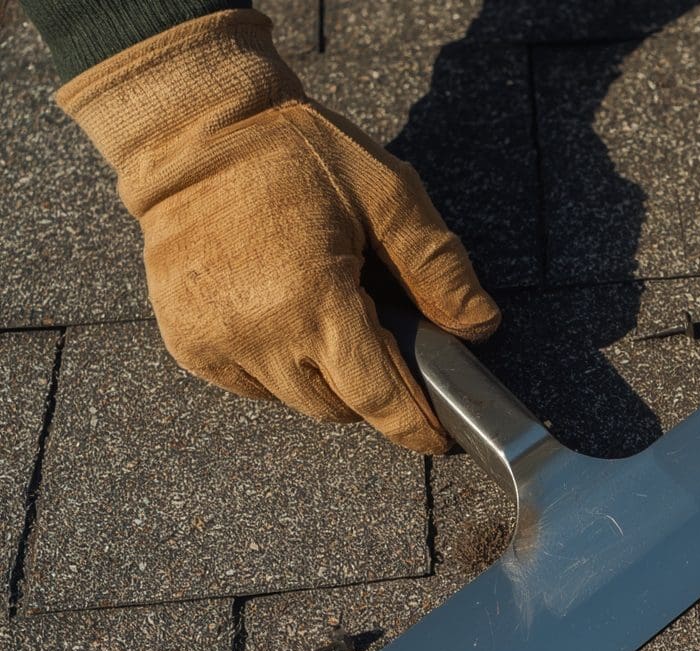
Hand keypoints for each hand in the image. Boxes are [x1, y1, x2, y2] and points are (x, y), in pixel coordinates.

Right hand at [58, 10, 497, 453]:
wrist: (194, 134)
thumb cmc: (299, 156)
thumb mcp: (389, 195)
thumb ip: (438, 267)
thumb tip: (480, 327)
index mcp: (315, 301)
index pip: (377, 398)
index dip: (415, 425)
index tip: (439, 435)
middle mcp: (260, 334)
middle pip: (338, 408)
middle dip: (372, 392)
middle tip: (385, 347)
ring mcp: (216, 341)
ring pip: (294, 400)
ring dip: (324, 379)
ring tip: (334, 323)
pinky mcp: (187, 341)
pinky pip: (250, 383)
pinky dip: (278, 367)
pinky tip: (286, 317)